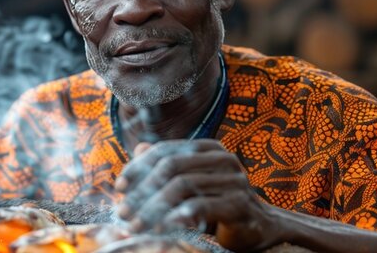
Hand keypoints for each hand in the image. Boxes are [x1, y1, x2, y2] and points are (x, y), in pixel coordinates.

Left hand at [114, 139, 281, 251]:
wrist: (258, 227)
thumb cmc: (217, 203)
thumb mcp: (189, 182)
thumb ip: (166, 165)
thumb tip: (139, 149)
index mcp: (209, 148)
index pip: (165, 151)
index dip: (138, 168)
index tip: (119, 187)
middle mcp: (223, 159)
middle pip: (171, 168)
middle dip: (141, 191)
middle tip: (123, 211)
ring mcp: (234, 180)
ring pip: (182, 187)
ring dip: (152, 208)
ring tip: (135, 225)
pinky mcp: (239, 204)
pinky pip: (199, 207)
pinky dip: (175, 217)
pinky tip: (160, 229)